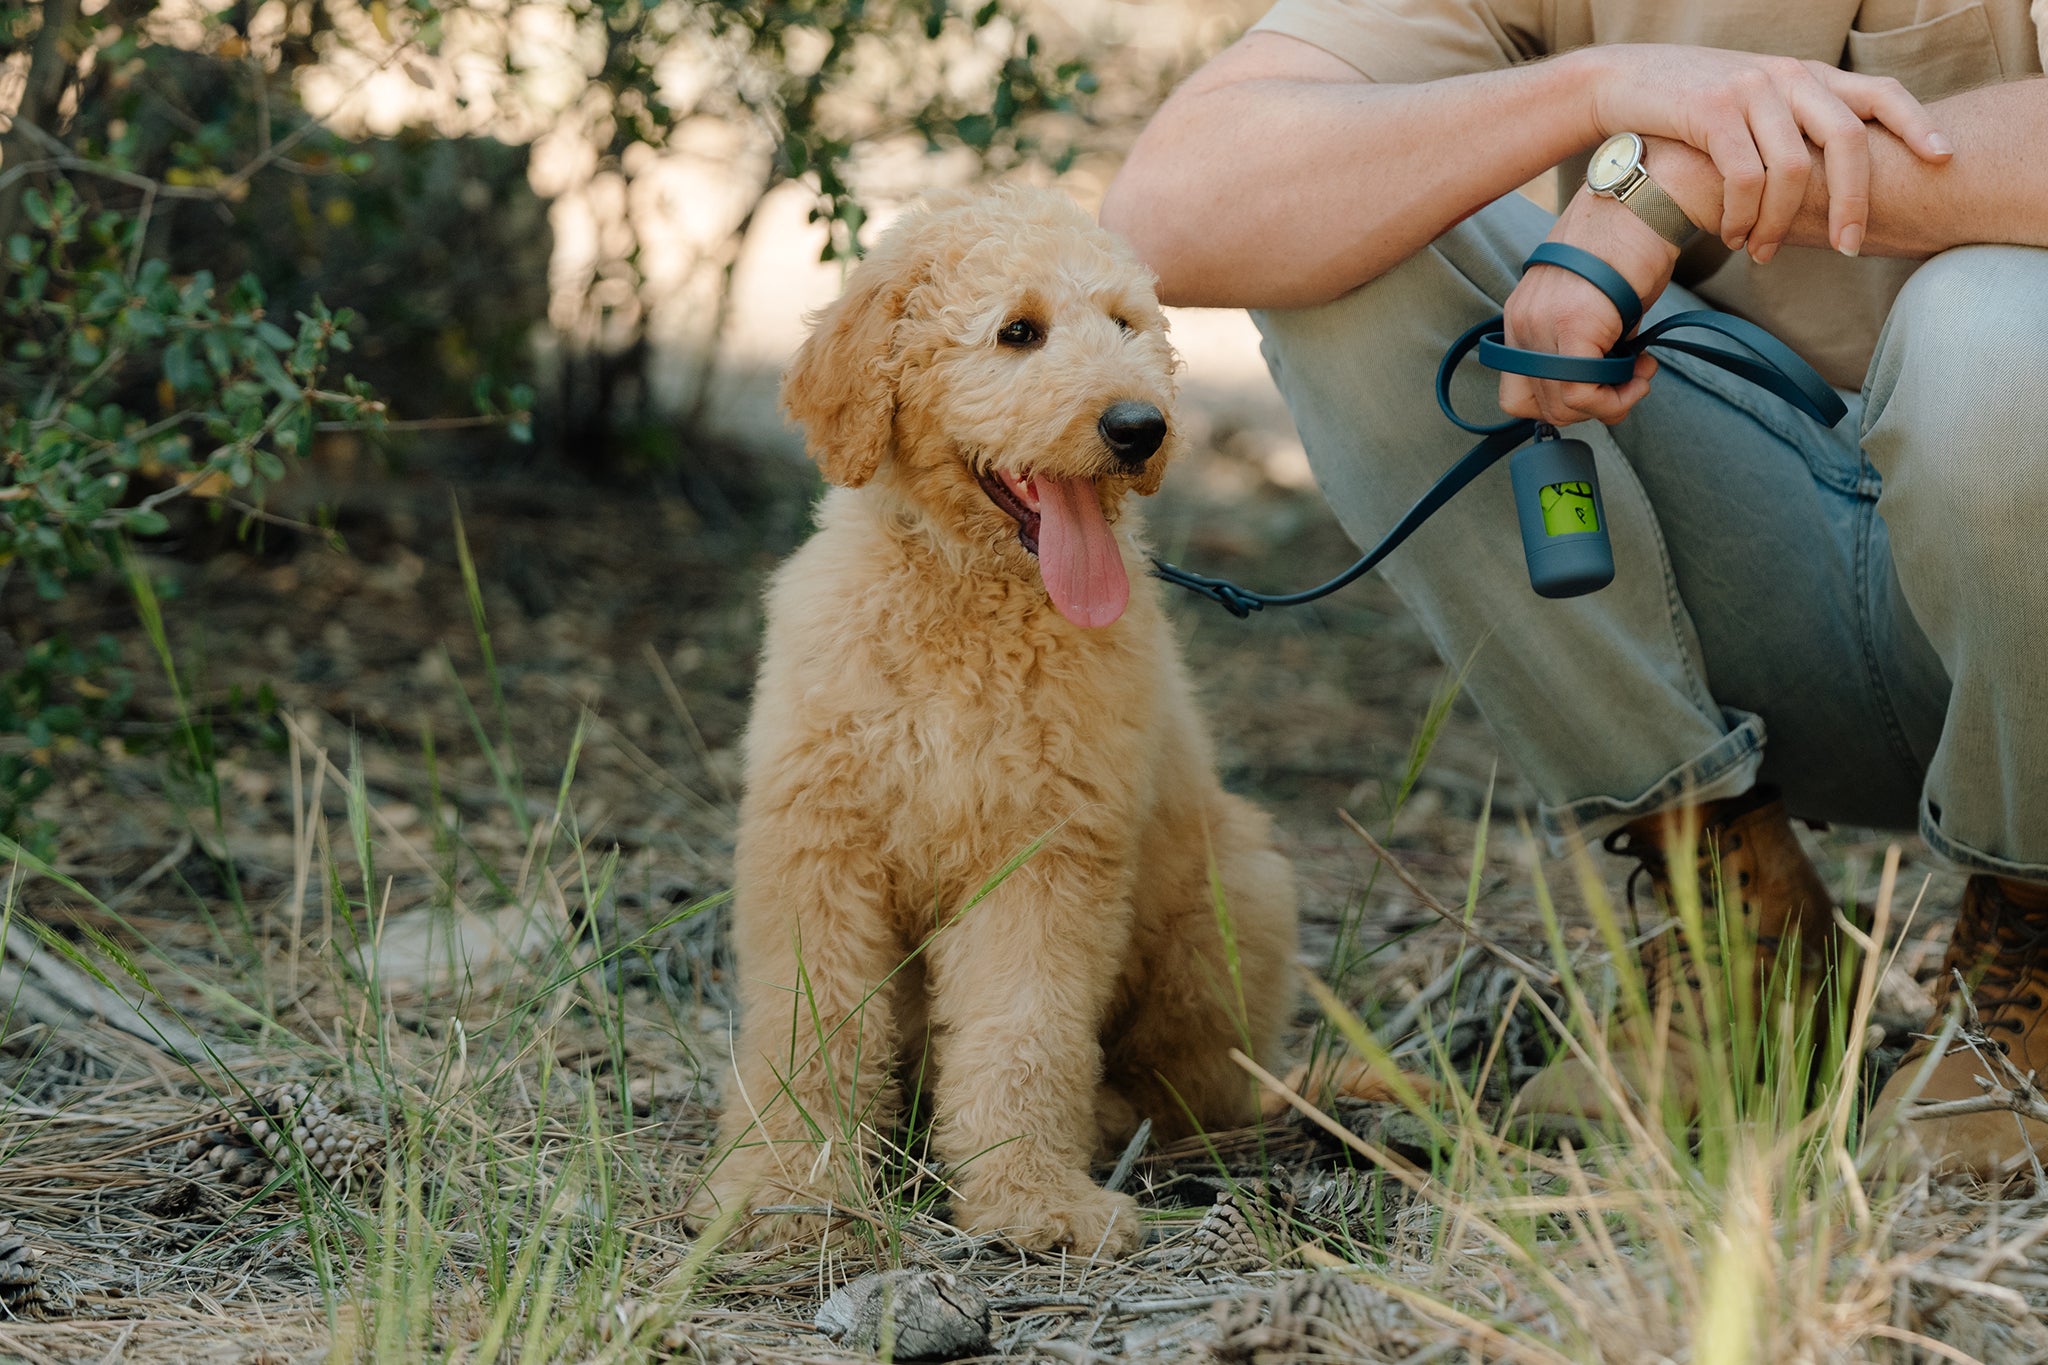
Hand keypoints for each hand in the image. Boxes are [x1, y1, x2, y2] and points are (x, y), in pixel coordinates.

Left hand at [1497, 186, 1672, 426]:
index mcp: (1521, 316)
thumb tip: (1603, 383)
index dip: (1561, 404)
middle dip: (1590, 408)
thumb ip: (1587, 346)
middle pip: (1539, 406)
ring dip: (1609, 403)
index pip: (1518, 393)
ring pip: (1560, 406)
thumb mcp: (1597, 306)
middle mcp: (1521, 322)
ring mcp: (1540, 323)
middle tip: (1630, 380)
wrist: (1646, 201)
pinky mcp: (1571, 324)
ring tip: (1641, 372)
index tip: (1601, 385)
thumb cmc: (1631, 246)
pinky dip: (1613, 398)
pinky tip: (1642, 371)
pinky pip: (1578, 392)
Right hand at [1585, 44, 1952, 261]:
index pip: (1878, 93)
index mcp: (1806, 75)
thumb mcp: (1752, 105)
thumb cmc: (1688, 107)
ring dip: (1780, 223)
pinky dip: (1743, 216)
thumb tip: (1828, 179)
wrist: (1621, 81)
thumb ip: (1792, 126)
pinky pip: (1745, 176)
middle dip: (1854, 201)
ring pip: (1793, 169)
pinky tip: (1732, 235)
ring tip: (1761, 251)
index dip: (1917, 124)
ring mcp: (1750, 90)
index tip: (1941, 159)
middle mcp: (1787, 75)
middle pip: (1848, 139)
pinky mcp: (1712, 110)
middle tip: (1848, 247)